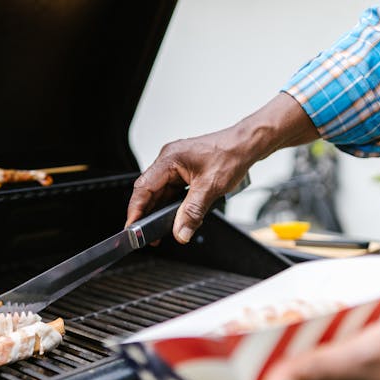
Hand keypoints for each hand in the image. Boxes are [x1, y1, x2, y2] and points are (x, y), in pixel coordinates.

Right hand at [126, 93, 318, 242]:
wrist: (247, 145)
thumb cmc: (231, 155)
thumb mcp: (210, 188)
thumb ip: (192, 213)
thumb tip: (180, 232)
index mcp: (169, 159)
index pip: (143, 187)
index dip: (135, 209)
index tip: (132, 226)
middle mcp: (169, 160)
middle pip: (149, 191)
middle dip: (146, 213)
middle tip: (144, 234)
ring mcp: (175, 165)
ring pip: (160, 192)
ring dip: (159, 210)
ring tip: (159, 230)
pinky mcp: (184, 170)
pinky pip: (171, 190)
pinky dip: (171, 204)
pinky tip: (175, 216)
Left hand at [259, 309, 379, 379]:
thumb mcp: (360, 358)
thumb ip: (314, 371)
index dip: (249, 365)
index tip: (227, 345)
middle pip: (289, 364)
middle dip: (266, 344)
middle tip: (247, 319)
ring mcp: (357, 367)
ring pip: (312, 350)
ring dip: (293, 332)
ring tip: (277, 309)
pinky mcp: (373, 350)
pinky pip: (336, 337)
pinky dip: (323, 325)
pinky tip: (323, 309)